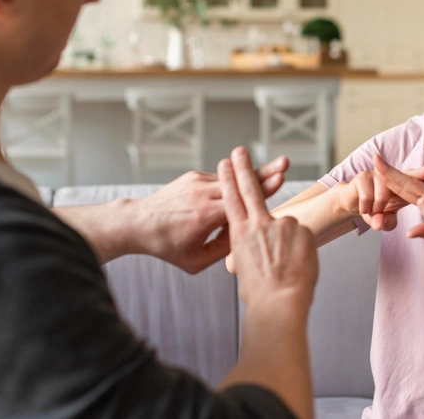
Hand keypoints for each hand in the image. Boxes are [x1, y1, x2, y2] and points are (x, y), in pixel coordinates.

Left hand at [126, 155, 289, 273]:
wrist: (138, 224)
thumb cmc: (167, 247)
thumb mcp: (196, 261)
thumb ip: (224, 250)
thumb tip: (247, 234)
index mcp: (204, 216)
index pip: (241, 200)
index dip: (263, 190)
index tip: (281, 179)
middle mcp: (202, 194)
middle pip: (241, 182)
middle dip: (265, 172)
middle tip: (285, 162)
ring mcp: (197, 182)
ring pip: (233, 178)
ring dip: (254, 174)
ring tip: (278, 167)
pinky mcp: (193, 176)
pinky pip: (220, 179)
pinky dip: (234, 183)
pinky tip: (249, 183)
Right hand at [219, 147, 317, 312]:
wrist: (279, 303)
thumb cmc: (260, 292)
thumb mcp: (245, 266)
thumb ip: (250, 246)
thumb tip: (259, 240)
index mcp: (240, 234)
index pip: (232, 200)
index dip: (229, 180)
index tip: (225, 163)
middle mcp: (259, 224)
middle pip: (250, 189)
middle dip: (244, 169)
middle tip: (239, 150)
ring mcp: (282, 225)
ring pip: (285, 227)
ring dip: (288, 244)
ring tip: (287, 267)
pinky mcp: (302, 229)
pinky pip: (302, 235)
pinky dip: (302, 248)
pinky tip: (299, 265)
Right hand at [337, 160, 423, 231]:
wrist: (350, 202)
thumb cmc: (374, 210)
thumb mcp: (383, 220)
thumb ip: (385, 222)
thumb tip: (379, 224)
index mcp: (403, 188)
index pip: (419, 183)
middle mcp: (392, 179)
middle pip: (409, 176)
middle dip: (422, 172)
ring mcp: (377, 176)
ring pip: (384, 190)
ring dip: (379, 205)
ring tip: (374, 214)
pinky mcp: (361, 178)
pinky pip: (367, 194)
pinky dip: (366, 205)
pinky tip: (364, 211)